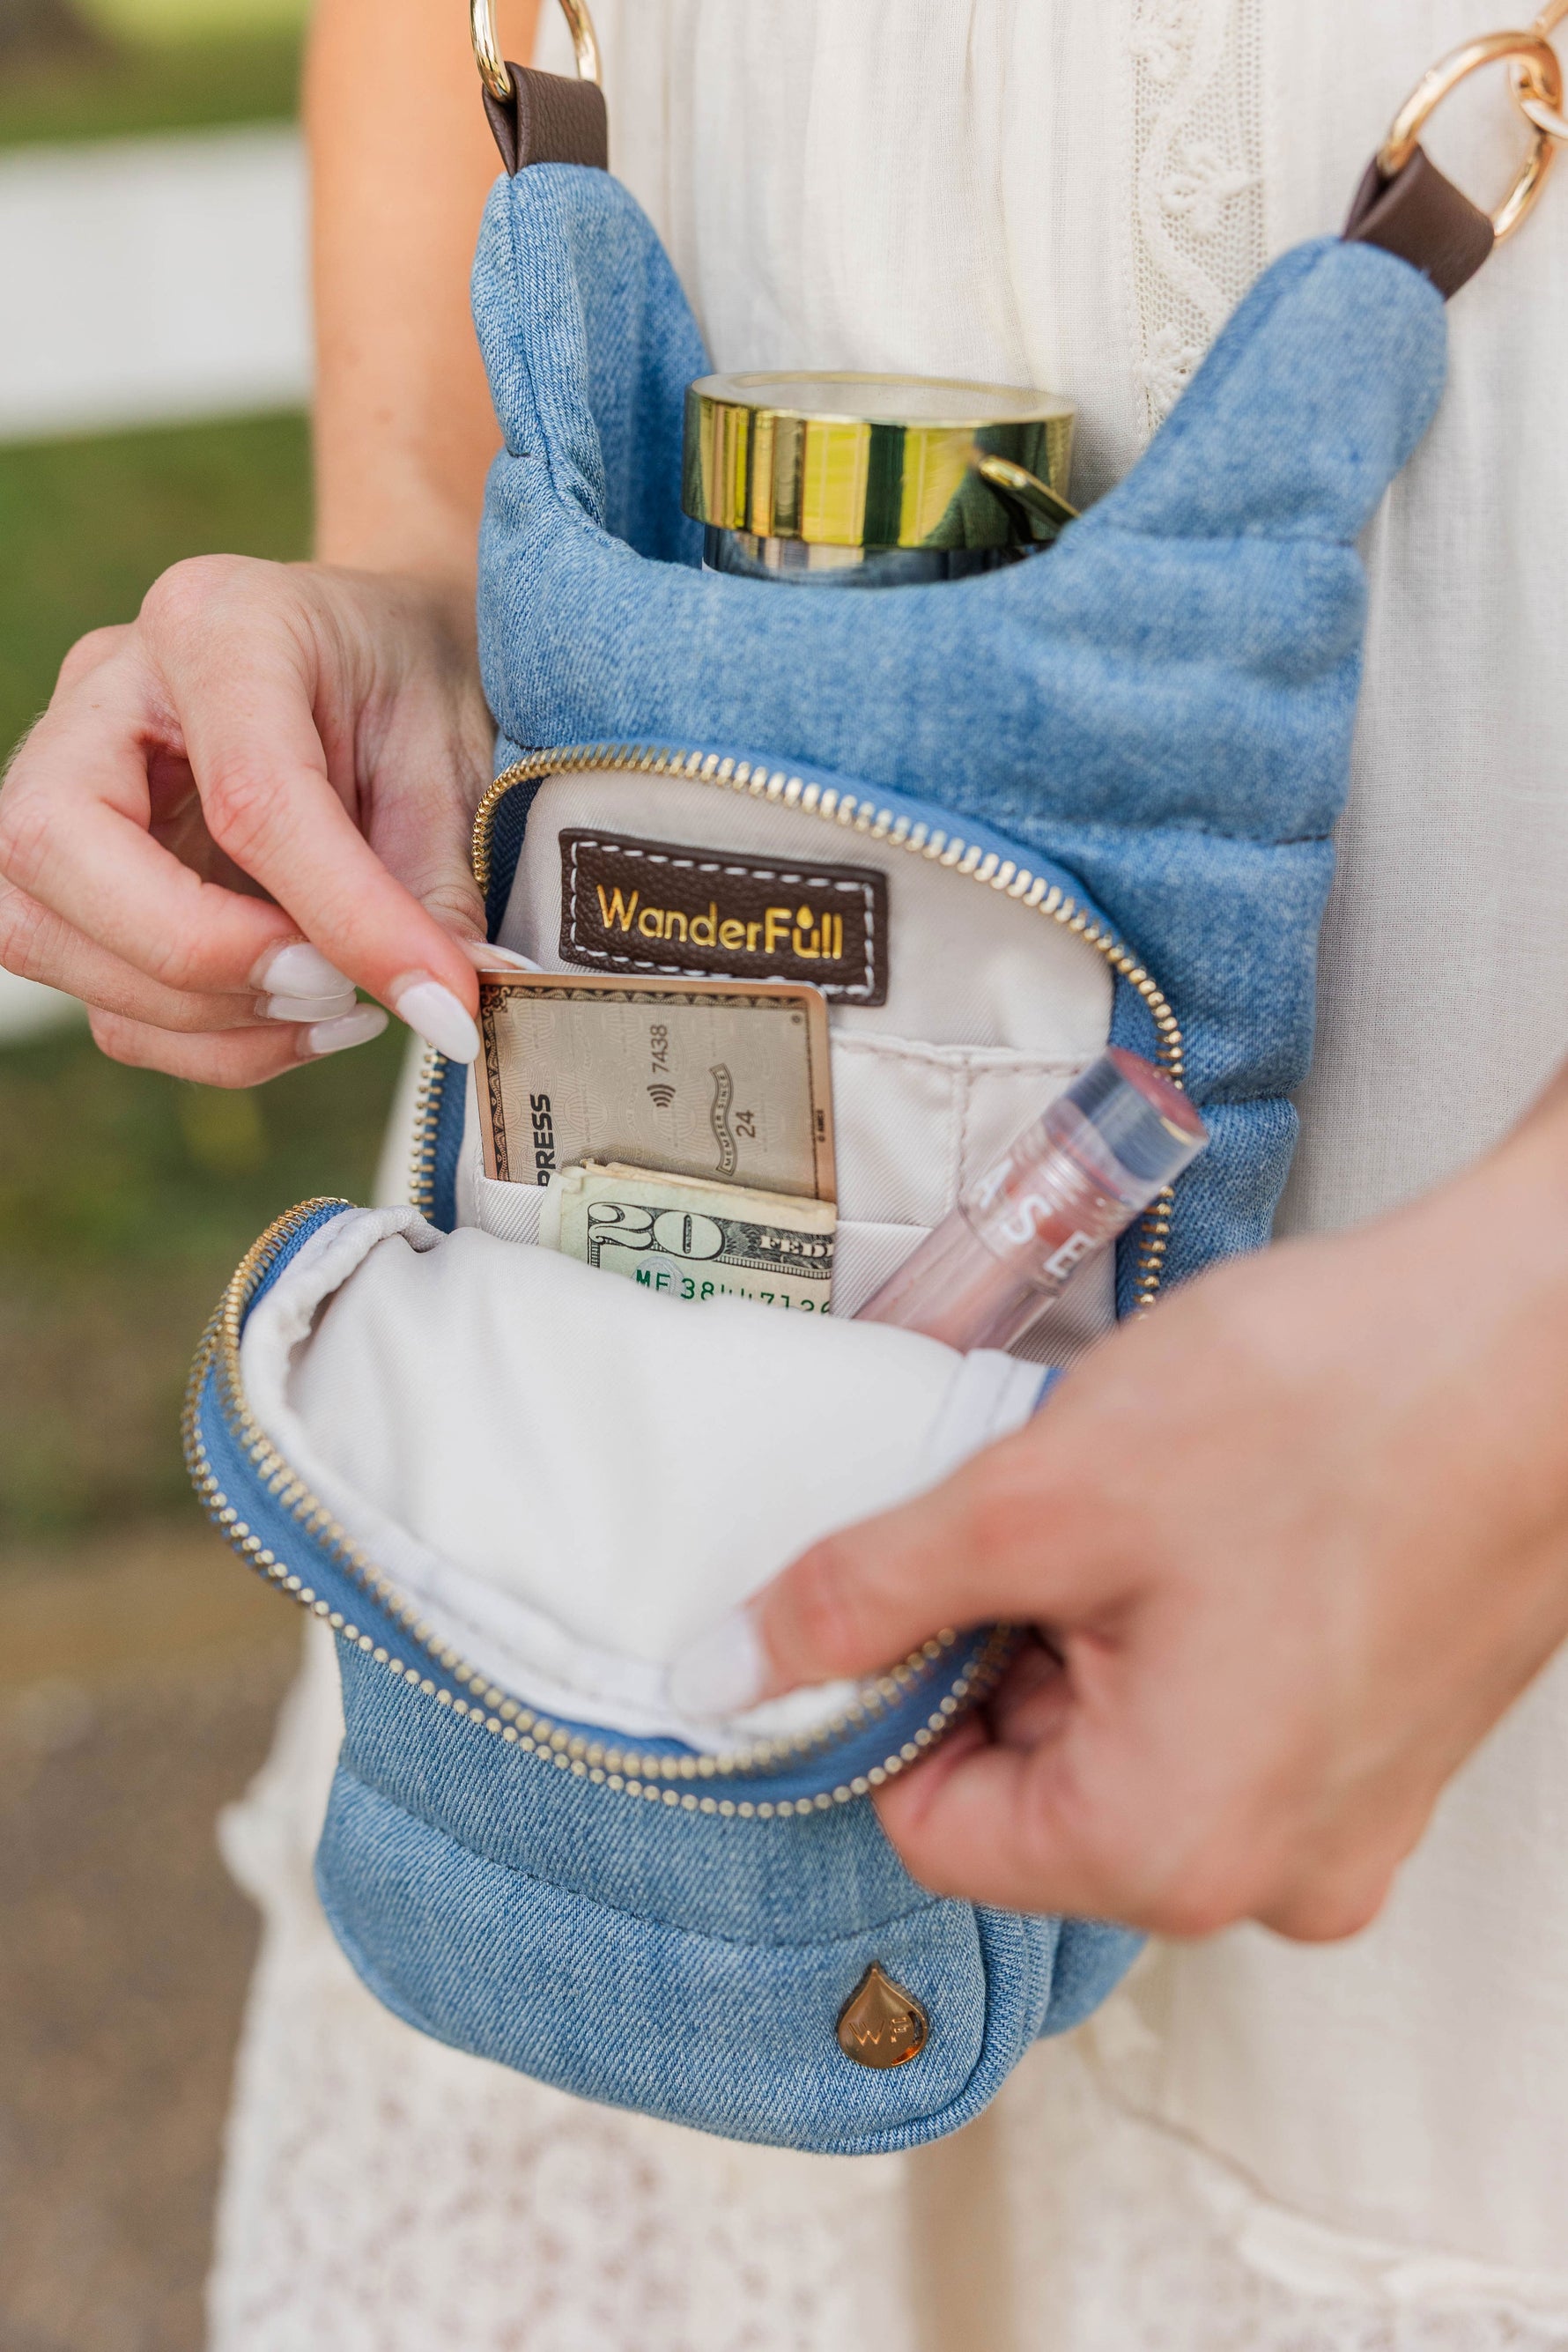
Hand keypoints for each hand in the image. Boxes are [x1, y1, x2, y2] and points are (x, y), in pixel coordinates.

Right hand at [0, 557, 494, 1083]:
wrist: (378, 657)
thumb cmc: (409, 691)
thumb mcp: (451, 763)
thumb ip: (436, 888)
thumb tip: (444, 1011)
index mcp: (218, 625)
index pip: (247, 793)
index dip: (345, 916)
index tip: (439, 1000)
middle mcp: (105, 691)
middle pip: (58, 845)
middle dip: (200, 959)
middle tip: (336, 992)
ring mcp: (64, 781)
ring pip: (41, 932)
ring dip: (199, 1016)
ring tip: (335, 1008)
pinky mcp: (73, 877)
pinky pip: (94, 996)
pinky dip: (200, 1041)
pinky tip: (298, 1018)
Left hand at [676, 1075, 1567, 1940]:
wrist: (1544, 1334)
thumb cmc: (1327, 1411)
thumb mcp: (1038, 1496)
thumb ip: (863, 1598)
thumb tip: (729, 1673)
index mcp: (1173, 1849)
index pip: (932, 1827)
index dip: (890, 1688)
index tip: (903, 1574)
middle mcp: (1271, 1877)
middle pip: (1034, 1784)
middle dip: (1005, 1643)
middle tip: (1050, 1509)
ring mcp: (1345, 1817)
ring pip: (1126, 1740)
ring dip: (1094, 1622)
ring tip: (1149, 1499)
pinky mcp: (1383, 1746)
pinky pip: (1222, 1714)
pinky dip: (1180, 1622)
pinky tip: (1214, 1515)